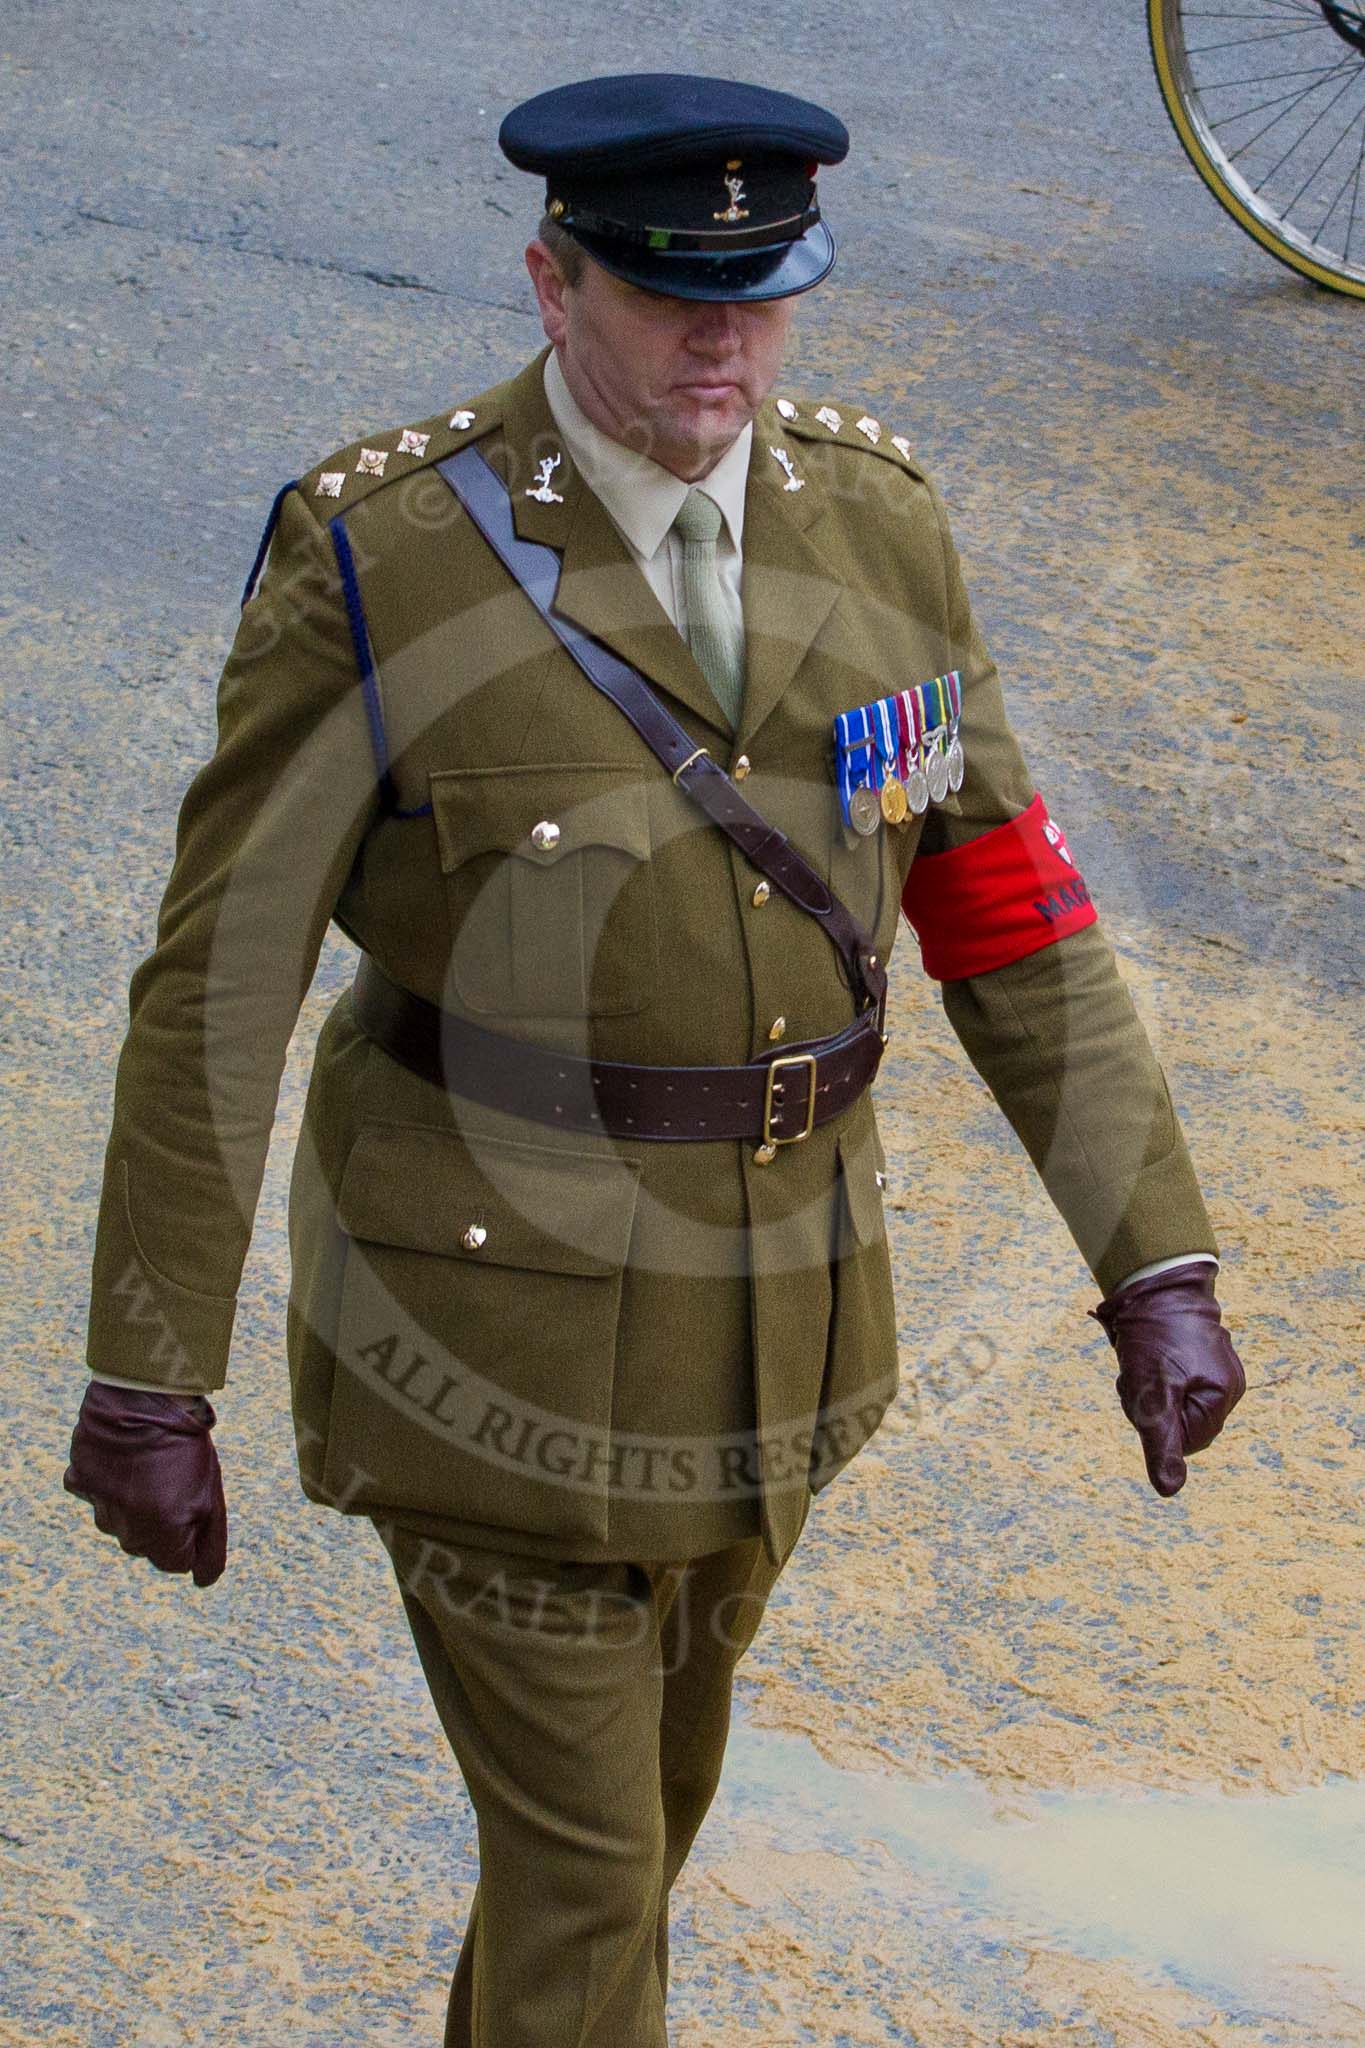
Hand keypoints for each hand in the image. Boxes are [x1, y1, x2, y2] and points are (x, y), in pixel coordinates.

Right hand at [64, 1381, 227, 1585]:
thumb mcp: (212, 1497)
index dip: (191, 1534)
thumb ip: (210, 1547)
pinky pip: (94, 1494)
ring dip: (135, 1502)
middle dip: (162, 1521)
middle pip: (146, 1545)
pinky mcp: (79, 1481)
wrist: (146, 1396)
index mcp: (160, 1534)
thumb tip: (202, 1582)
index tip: (193, 1503)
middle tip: (173, 1480)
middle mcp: (124, 1528)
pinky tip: (122, 1459)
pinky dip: (107, 1482)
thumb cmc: (186, 1446)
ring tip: (149, 1466)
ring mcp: (98, 1505)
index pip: (176, 1562)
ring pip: (118, 1522)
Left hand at [1091, 1265, 1244, 1496]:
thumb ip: (1161, 1441)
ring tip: (1140, 1361)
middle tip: (1138, 1375)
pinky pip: (1173, 1380)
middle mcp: (1228, 1384)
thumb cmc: (1153, 1336)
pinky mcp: (1199, 1353)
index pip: (1185, 1442)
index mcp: (1224, 1396)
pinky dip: (1154, 1372)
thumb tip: (1169, 1491)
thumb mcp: (1151, 1392)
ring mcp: (1215, 1367)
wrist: (1153, 1279)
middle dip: (1152, 1406)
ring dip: (1149, 1388)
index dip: (1157, 1425)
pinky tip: (1146, 1353)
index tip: (1145, 1394)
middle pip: (1179, 1422)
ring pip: (1173, 1401)